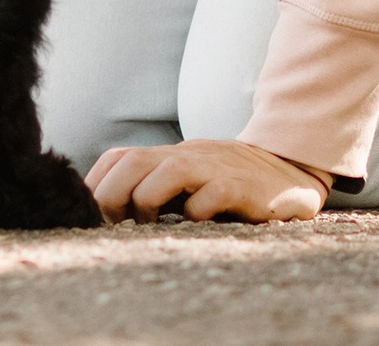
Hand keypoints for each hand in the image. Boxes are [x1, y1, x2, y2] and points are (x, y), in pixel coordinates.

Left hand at [85, 139, 331, 223]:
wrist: (289, 171)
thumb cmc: (230, 184)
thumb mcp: (188, 180)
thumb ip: (156, 187)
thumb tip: (109, 214)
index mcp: (171, 155)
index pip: (120, 157)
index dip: (96, 183)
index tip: (88, 213)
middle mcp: (189, 156)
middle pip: (134, 161)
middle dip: (110, 193)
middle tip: (108, 223)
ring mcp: (215, 168)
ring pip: (169, 170)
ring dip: (147, 200)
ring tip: (148, 223)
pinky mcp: (242, 187)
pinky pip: (212, 194)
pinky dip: (197, 211)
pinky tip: (197, 223)